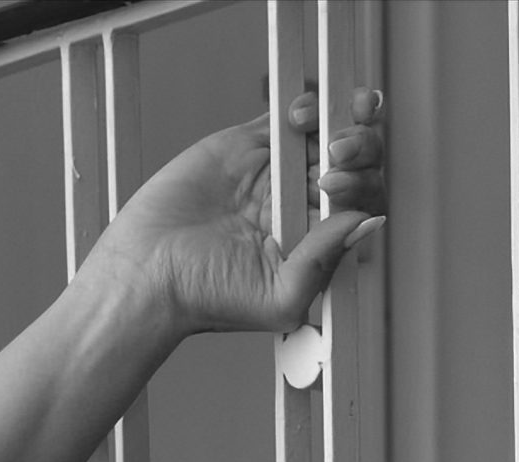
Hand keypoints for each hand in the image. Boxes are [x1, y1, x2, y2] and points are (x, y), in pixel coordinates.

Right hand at [81, 88, 385, 337]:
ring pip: (326, 134)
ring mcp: (277, 174)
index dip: (366, 185)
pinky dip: (305, 107)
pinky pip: (288, 117)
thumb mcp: (283, 296)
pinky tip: (299, 116)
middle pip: (352, 164)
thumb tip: (368, 218)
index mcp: (317, 244)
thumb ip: (326, 257)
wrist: (150, 270)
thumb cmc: (210, 297)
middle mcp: (302, 207)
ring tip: (322, 133)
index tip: (340, 186)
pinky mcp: (248, 146)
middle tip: (337, 153)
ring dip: (338, 122)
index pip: (361, 204)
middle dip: (360, 149)